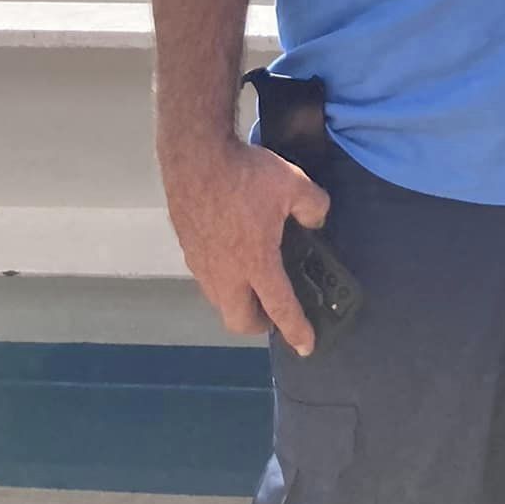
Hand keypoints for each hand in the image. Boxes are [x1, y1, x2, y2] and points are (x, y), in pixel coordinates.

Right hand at [162, 138, 330, 355]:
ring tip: (256, 284)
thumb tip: (316, 219)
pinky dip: (224, 281)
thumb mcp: (293, 184)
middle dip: (260, 324)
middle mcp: (226, 273)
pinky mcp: (188, 250)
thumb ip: (313, 207)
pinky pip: (208, 280)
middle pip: (240, 320)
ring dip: (239, 302)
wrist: (195, 157)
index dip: (296, 330)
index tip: (306, 346)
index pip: (280, 308)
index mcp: (256, 263)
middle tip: (276, 311)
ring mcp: (202, 264)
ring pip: (221, 302)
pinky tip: (234, 257)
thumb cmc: (244, 173)